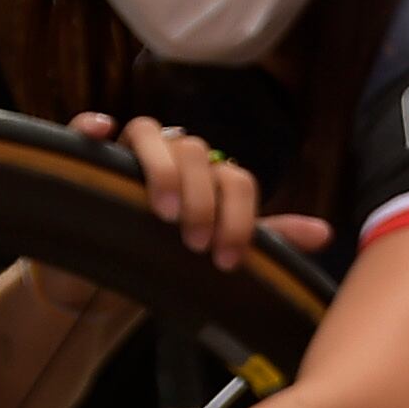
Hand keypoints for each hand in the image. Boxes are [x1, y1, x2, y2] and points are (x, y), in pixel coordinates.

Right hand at [76, 111, 326, 266]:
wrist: (106, 283)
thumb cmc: (169, 259)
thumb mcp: (217, 250)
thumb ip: (267, 240)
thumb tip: (324, 233)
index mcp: (208, 177)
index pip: (235, 179)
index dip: (239, 217)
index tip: (227, 258)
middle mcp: (171, 158)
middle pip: (197, 152)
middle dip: (203, 199)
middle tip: (195, 243)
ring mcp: (127, 156)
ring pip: (150, 132)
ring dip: (162, 169)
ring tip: (164, 212)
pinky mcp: (84, 160)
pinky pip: (84, 126)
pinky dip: (92, 124)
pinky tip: (102, 132)